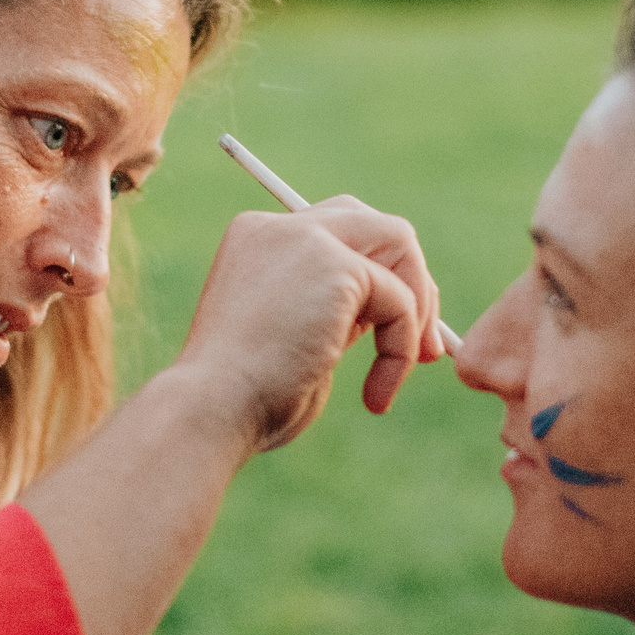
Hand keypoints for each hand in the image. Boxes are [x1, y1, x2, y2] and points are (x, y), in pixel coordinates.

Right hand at [174, 197, 447, 451]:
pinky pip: (401, 300)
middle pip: (375, 223)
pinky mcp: (335, 266)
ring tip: (398, 375)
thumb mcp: (294, 340)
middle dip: (412, 281)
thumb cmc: (244, 400)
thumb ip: (335, 311)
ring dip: (416, 314)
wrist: (210, 411)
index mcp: (257, 242)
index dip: (379, 279)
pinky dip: (401, 349)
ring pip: (399, 245)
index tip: (394, 340)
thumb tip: (402, 310)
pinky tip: (375, 394)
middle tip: (425, 350)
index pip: (339, 231)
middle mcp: (276, 228)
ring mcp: (305, 239)